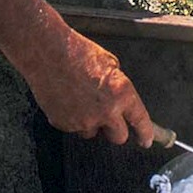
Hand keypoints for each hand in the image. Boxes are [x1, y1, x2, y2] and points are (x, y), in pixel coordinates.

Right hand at [23, 29, 155, 146]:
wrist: (47, 52)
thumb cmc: (76, 52)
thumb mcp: (110, 63)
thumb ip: (119, 86)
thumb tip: (120, 100)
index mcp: (121, 93)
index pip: (140, 121)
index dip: (145, 134)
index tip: (145, 140)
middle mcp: (105, 111)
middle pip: (118, 137)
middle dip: (115, 129)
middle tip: (107, 116)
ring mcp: (84, 120)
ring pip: (92, 132)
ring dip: (91, 123)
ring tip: (80, 100)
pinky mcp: (64, 123)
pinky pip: (73, 127)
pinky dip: (72, 118)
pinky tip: (67, 99)